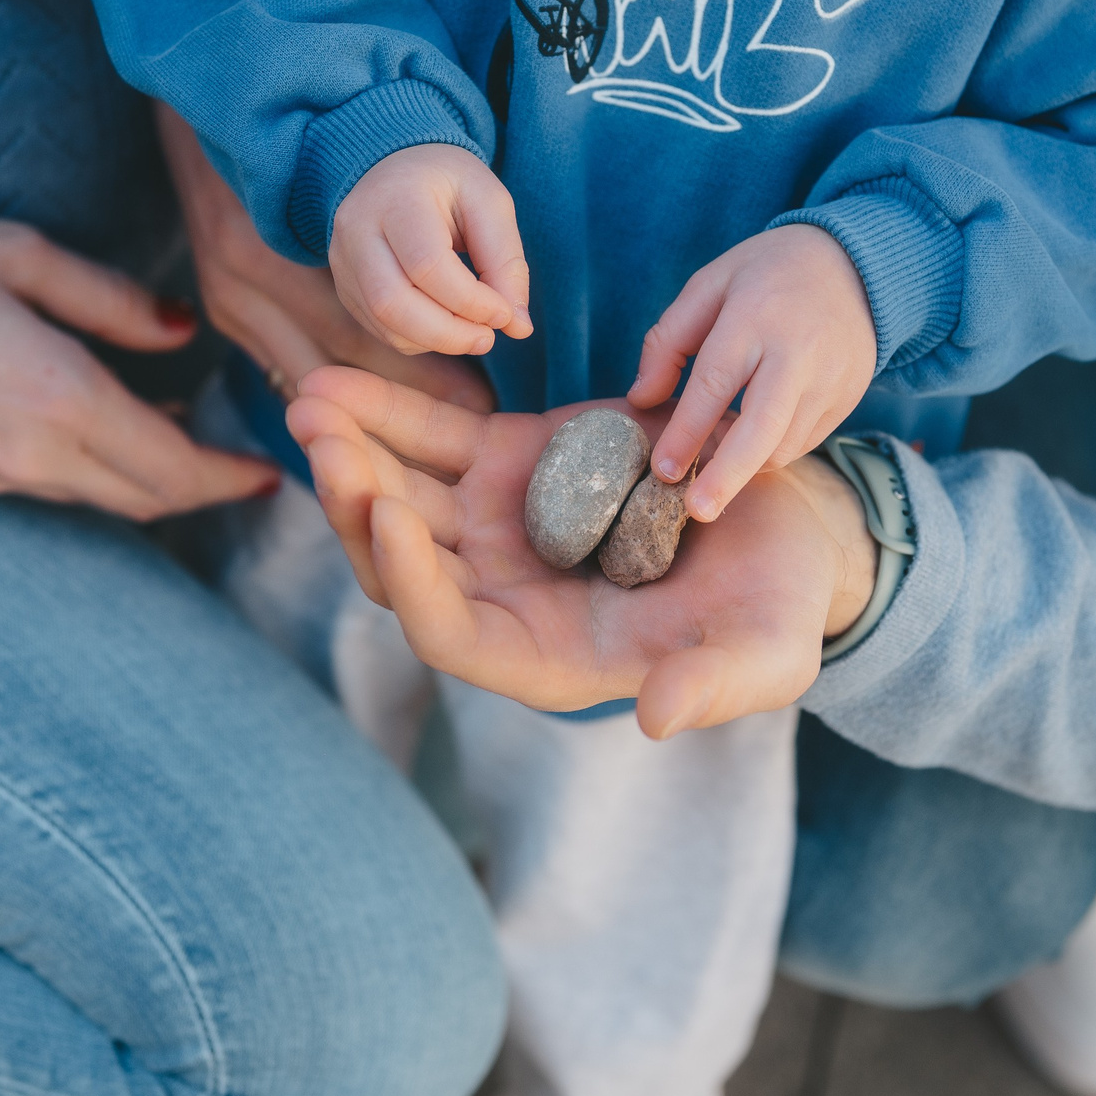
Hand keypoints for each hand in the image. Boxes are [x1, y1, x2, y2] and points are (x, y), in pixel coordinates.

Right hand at [0, 205, 280, 519]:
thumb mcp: (18, 255)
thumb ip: (110, 300)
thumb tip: (180, 332)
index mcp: (57, 398)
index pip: (173, 466)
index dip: (231, 477)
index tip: (273, 471)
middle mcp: (30, 454)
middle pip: (148, 498)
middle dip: (207, 489)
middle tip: (251, 467)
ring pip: (103, 500)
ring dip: (155, 481)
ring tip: (193, 441)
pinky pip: (58, 489)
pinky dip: (103, 473)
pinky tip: (114, 428)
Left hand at [286, 368, 878, 739]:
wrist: (784, 534)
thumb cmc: (777, 608)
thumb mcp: (764, 653)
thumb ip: (714, 686)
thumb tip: (658, 717)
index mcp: (541, 656)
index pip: (448, 631)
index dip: (410, 580)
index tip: (387, 515)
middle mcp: (500, 596)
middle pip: (400, 560)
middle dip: (357, 503)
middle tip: (325, 441)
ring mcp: (495, 527)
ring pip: (400, 493)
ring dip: (353, 451)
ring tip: (312, 399)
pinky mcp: (506, 466)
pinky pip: (430, 439)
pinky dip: (385, 411)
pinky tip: (337, 378)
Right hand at [328, 144, 533, 357]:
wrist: (396, 166)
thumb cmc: (449, 184)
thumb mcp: (489, 204)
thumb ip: (506, 263)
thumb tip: (518, 327)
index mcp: (396, 198)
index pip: (427, 265)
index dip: (470, 301)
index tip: (504, 314)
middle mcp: (357, 229)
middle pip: (393, 302)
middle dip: (448, 333)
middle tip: (488, 338)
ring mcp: (343, 260)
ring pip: (383, 322)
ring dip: (435, 341)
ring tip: (473, 335)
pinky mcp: (343, 284)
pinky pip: (379, 328)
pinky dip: (418, 339)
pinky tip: (446, 326)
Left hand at [627, 225, 877, 522]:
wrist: (858, 266)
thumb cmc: (768, 274)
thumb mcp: (711, 284)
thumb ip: (669, 340)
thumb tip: (642, 399)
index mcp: (755, 316)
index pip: (715, 384)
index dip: (686, 431)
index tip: (664, 470)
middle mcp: (798, 352)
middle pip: (761, 428)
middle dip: (726, 476)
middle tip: (696, 511)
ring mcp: (830, 380)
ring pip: (784, 445)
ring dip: (745, 467)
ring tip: (712, 469)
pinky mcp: (848, 399)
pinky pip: (803, 442)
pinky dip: (771, 453)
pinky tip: (747, 446)